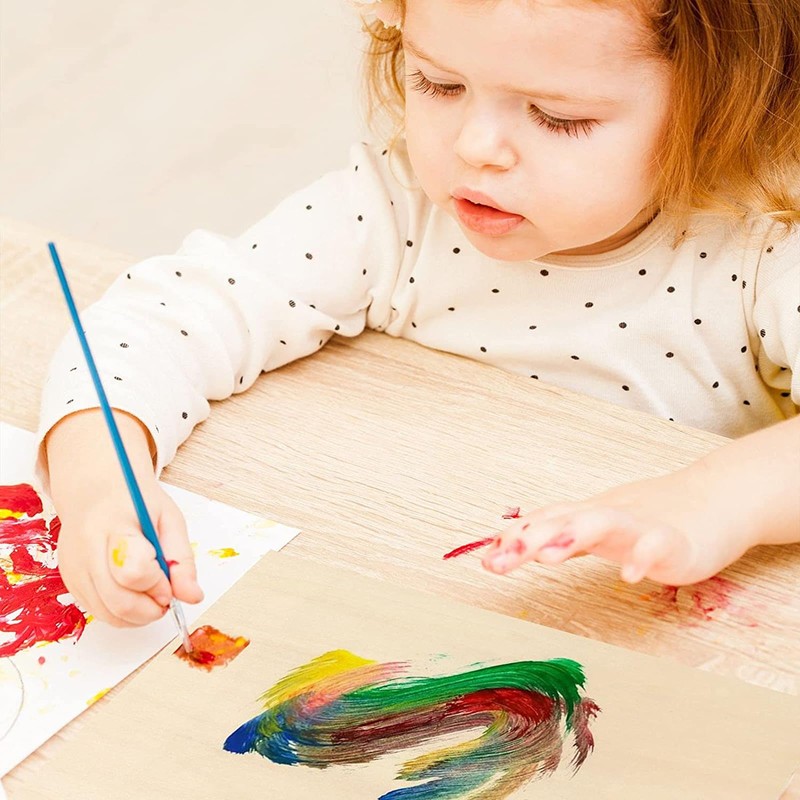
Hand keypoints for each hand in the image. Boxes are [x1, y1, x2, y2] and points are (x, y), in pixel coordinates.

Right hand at [55, 482, 202, 625]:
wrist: (95, 491)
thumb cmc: (135, 503)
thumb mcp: (169, 520)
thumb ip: (182, 560)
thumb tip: (193, 597)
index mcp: (115, 527)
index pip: (134, 571)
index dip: (158, 586)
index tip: (170, 583)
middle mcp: (87, 551)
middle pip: (118, 601)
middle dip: (150, 609)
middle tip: (165, 598)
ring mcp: (74, 569)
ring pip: (107, 614)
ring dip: (137, 616)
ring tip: (151, 594)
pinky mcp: (69, 581)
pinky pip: (98, 612)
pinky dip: (121, 612)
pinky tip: (132, 592)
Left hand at [481, 464, 753, 585]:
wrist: (711, 500)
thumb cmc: (643, 518)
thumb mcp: (593, 530)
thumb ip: (554, 540)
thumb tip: (505, 549)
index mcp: (582, 517)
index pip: (541, 522)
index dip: (512, 539)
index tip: (484, 560)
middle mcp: (603, 516)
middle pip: (561, 520)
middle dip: (530, 537)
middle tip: (500, 558)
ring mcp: (638, 525)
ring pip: (602, 523)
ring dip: (573, 535)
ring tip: (549, 555)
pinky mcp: (673, 540)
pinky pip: (656, 546)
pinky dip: (642, 556)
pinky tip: (629, 574)